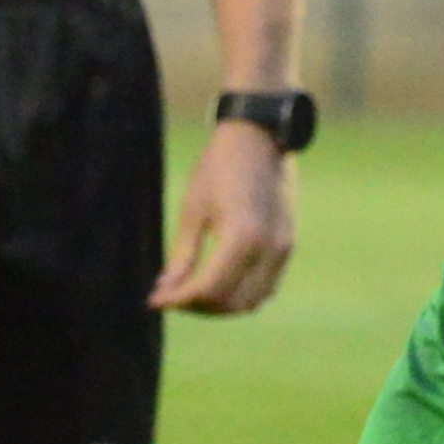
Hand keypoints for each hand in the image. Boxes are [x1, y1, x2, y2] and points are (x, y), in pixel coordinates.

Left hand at [156, 117, 298, 316]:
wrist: (260, 136)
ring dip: (222, 305)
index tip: (155, 300)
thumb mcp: (193, 209)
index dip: (179, 300)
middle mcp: (269, 248)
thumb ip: (182, 255)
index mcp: (243, 236)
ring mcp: (284, 248)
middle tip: (171, 296)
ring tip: (191, 292)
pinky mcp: (288, 244)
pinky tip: (217, 282)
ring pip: (253, 301)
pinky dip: (242, 294)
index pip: (210, 289)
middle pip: (232, 303)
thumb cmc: (220, 167)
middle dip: (199, 307)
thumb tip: (166, 290)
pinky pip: (266, 287)